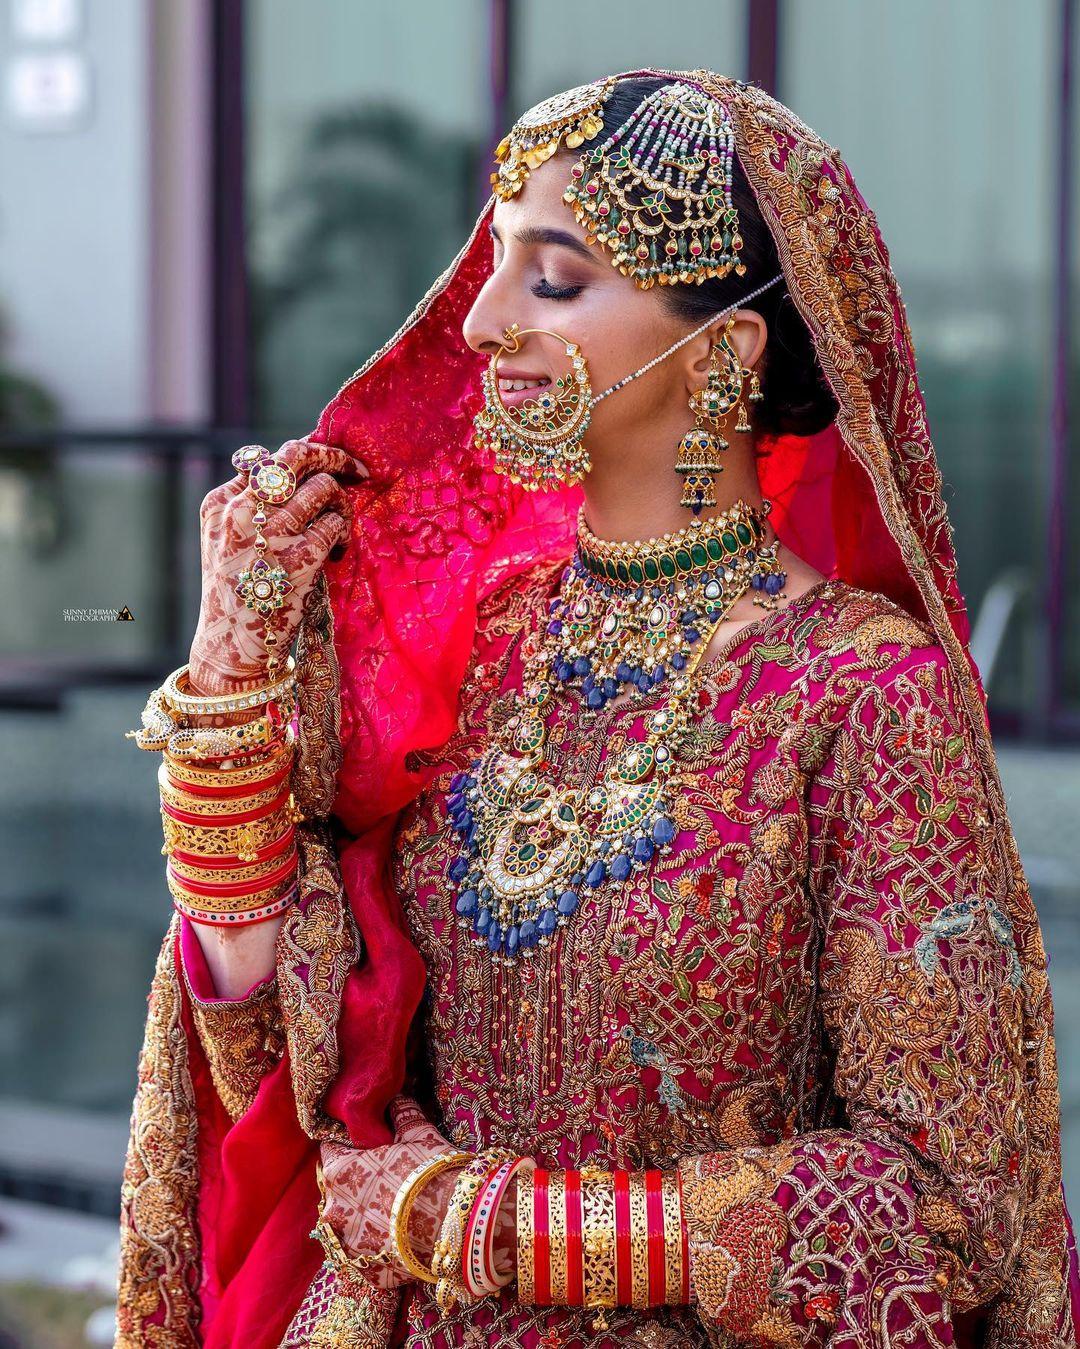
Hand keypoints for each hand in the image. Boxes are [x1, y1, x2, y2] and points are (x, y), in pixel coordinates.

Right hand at [188, 439, 368, 694]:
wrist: (234, 646)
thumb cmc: (238, 593)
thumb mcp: (225, 540)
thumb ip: (250, 505)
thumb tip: (298, 473)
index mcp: (221, 504)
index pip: (263, 459)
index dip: (302, 459)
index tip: (323, 467)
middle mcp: (242, 512)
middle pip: (295, 456)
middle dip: (333, 455)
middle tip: (357, 469)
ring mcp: (271, 534)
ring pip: (323, 486)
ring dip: (341, 503)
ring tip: (337, 526)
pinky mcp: (300, 557)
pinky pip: (335, 522)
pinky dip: (342, 532)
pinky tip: (336, 551)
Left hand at [318, 1096, 459, 1289]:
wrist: (458, 1224)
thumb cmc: (432, 1171)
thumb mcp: (418, 1133)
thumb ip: (401, 1113)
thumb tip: (396, 1097)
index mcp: (338, 1172)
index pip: (331, 1149)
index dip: (349, 1144)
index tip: (367, 1144)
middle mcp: (334, 1211)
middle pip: (337, 1190)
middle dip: (356, 1182)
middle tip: (386, 1177)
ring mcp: (348, 1246)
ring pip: (348, 1225)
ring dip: (363, 1217)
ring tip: (394, 1211)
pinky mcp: (367, 1272)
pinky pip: (367, 1255)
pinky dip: (378, 1246)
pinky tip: (401, 1237)